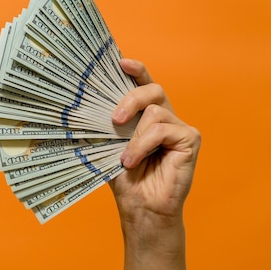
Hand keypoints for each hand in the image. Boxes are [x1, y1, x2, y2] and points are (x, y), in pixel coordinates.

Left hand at [110, 59, 200, 227]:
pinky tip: (135, 161)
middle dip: (131, 98)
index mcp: (145, 115)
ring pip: (155, 112)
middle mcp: (165, 116)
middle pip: (152, 89)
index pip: (143, 84)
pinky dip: (144, 145)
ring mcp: (179, 126)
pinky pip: (163, 129)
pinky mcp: (190, 138)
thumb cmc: (124, 178)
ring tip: (126, 158)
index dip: (135, 70)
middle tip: (114, 119)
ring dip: (134, 137)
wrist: (140, 207)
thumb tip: (80, 105)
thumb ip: (104, 123)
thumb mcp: (107, 144)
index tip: (120, 62)